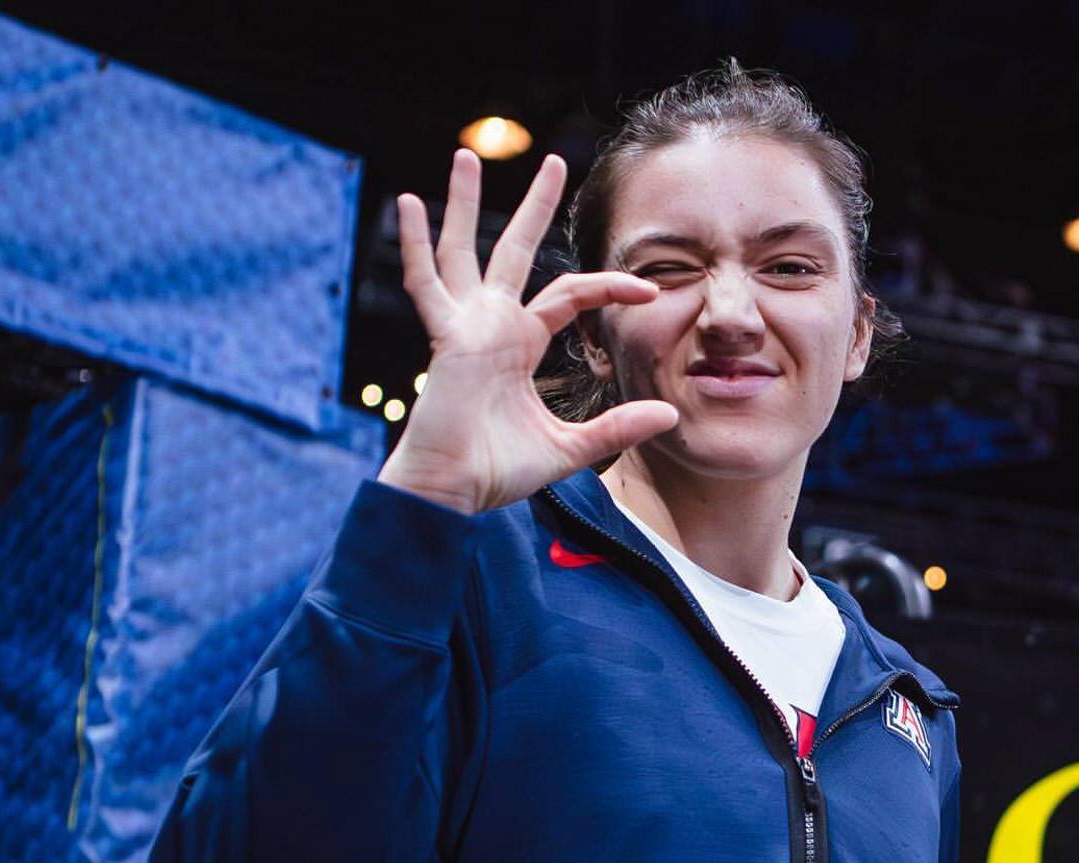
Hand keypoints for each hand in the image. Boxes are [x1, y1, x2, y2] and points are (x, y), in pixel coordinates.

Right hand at [377, 150, 678, 514]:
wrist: (455, 491)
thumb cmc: (499, 470)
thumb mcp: (570, 447)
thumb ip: (617, 429)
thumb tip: (670, 415)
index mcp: (520, 344)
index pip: (569, 294)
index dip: (607, 286)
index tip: (647, 289)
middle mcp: (492, 325)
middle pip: (515, 250)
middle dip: (534, 205)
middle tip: (554, 161)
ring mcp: (465, 325)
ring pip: (465, 251)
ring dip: (465, 203)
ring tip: (466, 154)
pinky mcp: (445, 337)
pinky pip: (425, 284)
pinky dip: (415, 245)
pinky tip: (407, 204)